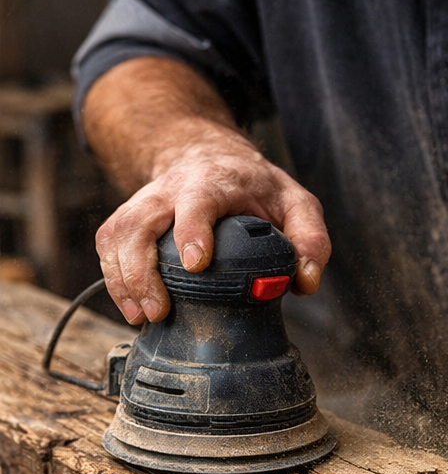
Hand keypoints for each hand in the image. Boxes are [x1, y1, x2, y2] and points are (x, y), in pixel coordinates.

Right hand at [94, 125, 330, 325]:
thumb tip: (305, 283)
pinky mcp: (130, 217)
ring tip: (142, 315)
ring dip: (123, 278)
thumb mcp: (298, 204)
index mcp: (214, 181)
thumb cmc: (257, 187)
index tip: (195, 264)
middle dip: (142, 269)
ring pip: (118, 234)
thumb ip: (311, 240)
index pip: (196, 201)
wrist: (213, 158)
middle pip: (140, 222)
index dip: (191, 231)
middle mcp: (170, 189)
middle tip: (159, 309)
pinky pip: (109, 244)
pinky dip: (114, 277)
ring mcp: (145, 201)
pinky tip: (131, 307)